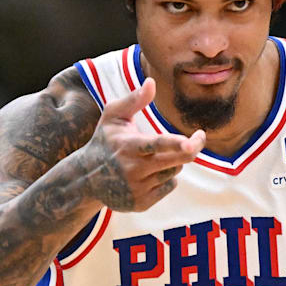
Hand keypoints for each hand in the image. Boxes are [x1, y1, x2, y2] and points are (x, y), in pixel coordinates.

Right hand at [78, 78, 205, 211]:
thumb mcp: (113, 116)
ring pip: (173, 171)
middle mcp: (133, 169)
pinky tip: (148, 173)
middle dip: (191, 148)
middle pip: (175, 160)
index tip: (191, 142)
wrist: (86, 178)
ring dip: (172, 161)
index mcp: (128, 146)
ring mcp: (137, 189)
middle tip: (199, 137)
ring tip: (152, 157)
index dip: (176, 143)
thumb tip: (151, 82)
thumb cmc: (105, 141)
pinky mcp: (141, 203)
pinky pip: (169, 186)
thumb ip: (133, 99)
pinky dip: (165, 177)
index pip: (156, 145)